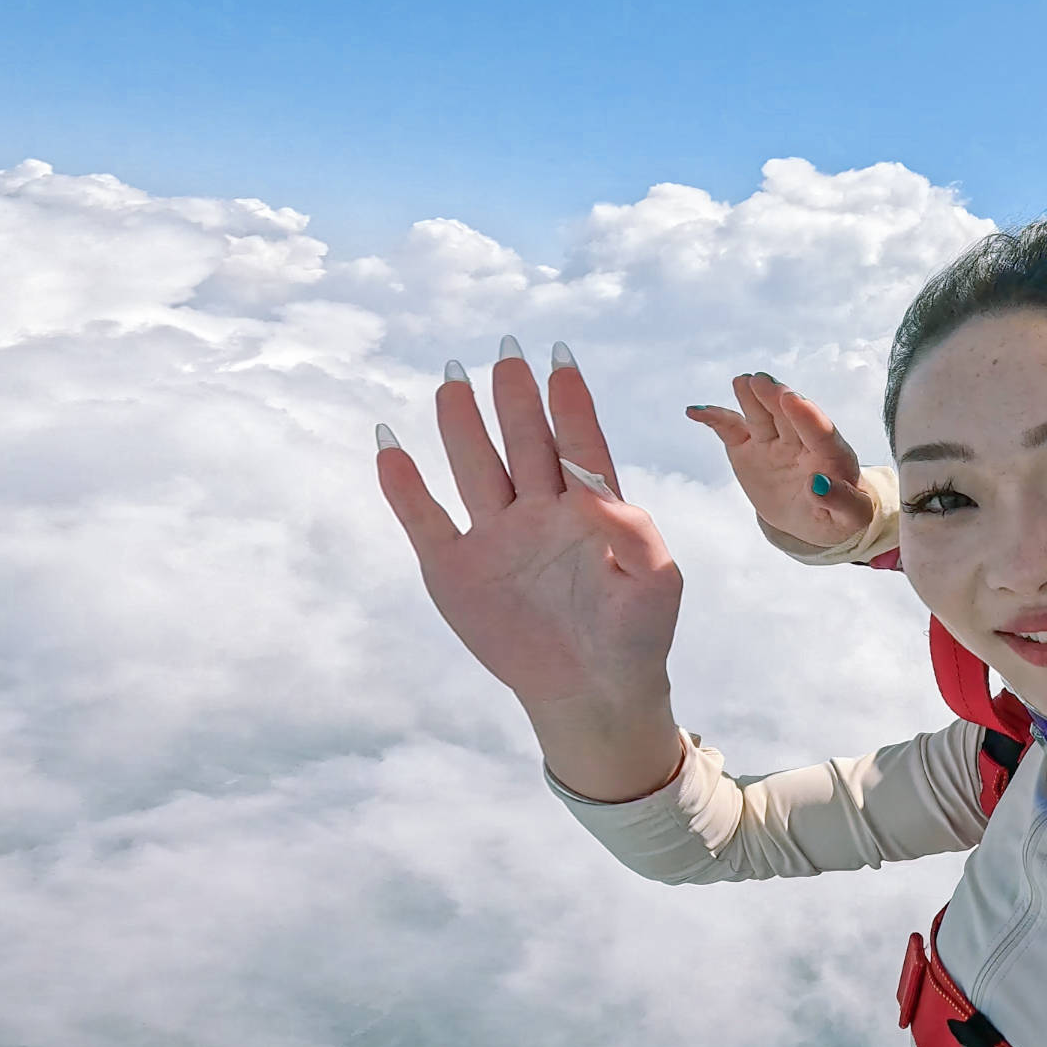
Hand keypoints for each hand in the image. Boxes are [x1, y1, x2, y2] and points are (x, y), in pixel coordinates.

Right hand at [377, 342, 682, 711]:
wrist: (592, 693)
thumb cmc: (636, 634)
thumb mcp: (656, 581)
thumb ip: (633, 531)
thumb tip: (599, 488)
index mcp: (589, 508)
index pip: (579, 443)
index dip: (570, 402)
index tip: (560, 359)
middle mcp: (538, 512)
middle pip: (524, 444)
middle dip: (514, 400)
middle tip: (505, 353)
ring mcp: (495, 538)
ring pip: (474, 468)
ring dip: (462, 426)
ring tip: (452, 381)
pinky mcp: (455, 570)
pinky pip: (425, 521)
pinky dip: (405, 487)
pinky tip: (390, 446)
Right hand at [685, 373, 874, 549]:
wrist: (814, 515)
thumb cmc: (840, 513)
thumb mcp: (851, 515)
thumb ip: (841, 501)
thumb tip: (818, 485)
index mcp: (833, 455)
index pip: (821, 433)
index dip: (807, 417)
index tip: (792, 400)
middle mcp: (802, 441)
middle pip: (788, 416)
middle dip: (775, 399)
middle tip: (762, 382)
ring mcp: (774, 441)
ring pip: (761, 416)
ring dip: (751, 398)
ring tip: (742, 382)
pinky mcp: (749, 447)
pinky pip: (731, 430)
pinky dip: (714, 418)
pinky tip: (695, 411)